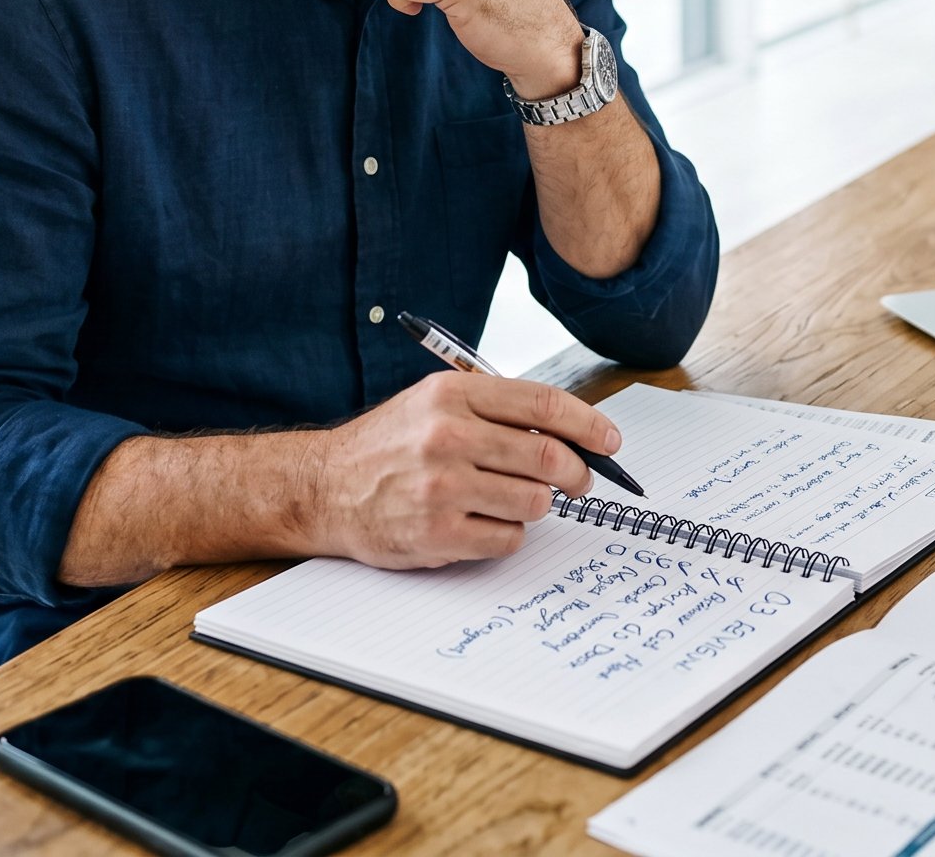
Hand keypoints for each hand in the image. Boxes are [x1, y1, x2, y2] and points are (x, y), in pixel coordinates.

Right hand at [308, 372, 621, 568]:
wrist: (325, 487)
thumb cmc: (389, 445)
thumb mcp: (435, 403)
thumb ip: (497, 411)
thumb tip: (572, 433)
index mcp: (453, 395)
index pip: (543, 404)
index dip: (588, 425)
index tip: (609, 442)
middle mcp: (448, 436)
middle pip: (548, 457)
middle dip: (577, 473)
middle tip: (579, 481)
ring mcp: (442, 487)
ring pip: (535, 502)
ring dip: (538, 505)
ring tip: (513, 499)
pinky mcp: (437, 533)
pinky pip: (509, 539)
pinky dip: (509, 534)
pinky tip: (485, 522)